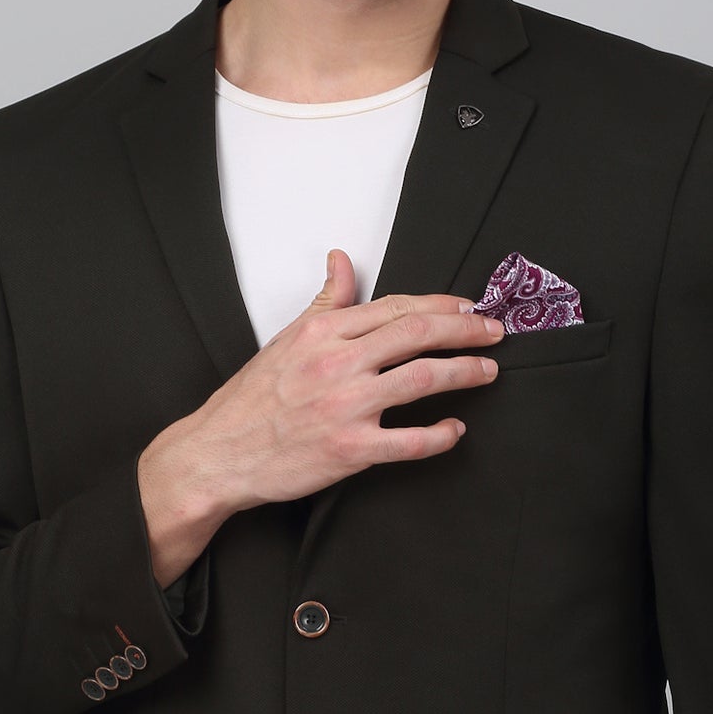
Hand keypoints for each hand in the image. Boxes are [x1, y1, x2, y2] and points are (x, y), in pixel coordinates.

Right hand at [149, 247, 505, 524]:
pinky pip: (410, 441)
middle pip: (418, 333)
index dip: (441, 304)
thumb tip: (341, 260)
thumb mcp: (286, 340)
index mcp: (323, 332)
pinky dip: (441, 435)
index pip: (396, 306)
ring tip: (488, 370)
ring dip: (465, 372)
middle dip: (466, 329)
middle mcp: (337, 363)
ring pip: (422, 379)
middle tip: (494, 331)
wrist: (218, 453)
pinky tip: (456, 430)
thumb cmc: (252, 400)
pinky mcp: (350, 450)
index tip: (469, 307)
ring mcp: (345, 407)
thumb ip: (324, 301)